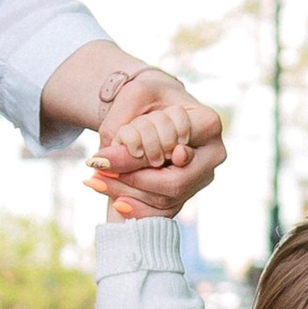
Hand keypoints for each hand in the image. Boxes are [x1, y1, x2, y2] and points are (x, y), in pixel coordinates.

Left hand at [85, 70, 224, 218]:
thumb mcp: (132, 99)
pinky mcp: (188, 192)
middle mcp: (212, 155)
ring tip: (96, 180)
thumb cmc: (147, 96)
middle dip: (132, 181)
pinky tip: (114, 200)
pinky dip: (138, 210)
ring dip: (127, 193)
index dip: (139, 161)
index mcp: (208, 124)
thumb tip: (104, 162)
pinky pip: (165, 212)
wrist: (154, 105)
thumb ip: (121, 128)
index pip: (175, 152)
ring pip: (166, 200)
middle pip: (174, 184)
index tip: (100, 158)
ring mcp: (202, 177)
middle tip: (96, 172)